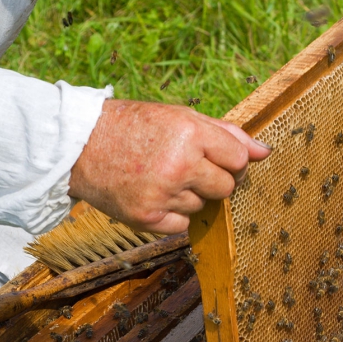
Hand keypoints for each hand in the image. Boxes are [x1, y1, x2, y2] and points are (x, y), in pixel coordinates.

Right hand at [68, 100, 270, 233]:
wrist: (78, 145)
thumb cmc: (135, 127)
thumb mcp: (181, 117)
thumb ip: (226, 134)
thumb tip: (265, 152)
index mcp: (190, 133)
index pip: (239, 159)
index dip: (230, 160)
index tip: (213, 157)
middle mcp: (179, 164)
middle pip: (227, 187)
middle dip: (214, 180)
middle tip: (186, 167)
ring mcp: (163, 193)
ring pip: (204, 205)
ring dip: (190, 195)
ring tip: (161, 176)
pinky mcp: (147, 217)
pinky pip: (183, 224)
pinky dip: (173, 214)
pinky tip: (153, 194)